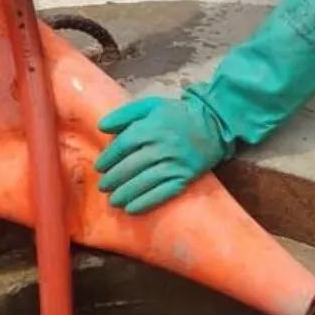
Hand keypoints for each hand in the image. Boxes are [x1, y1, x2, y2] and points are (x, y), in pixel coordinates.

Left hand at [95, 93, 231, 213]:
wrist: (214, 123)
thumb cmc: (178, 114)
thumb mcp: (152, 105)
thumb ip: (125, 113)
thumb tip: (101, 126)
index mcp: (152, 127)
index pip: (124, 145)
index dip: (109, 158)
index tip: (99, 167)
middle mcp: (163, 146)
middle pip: (131, 166)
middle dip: (114, 179)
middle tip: (103, 187)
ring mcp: (175, 163)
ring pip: (145, 181)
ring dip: (126, 193)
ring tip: (114, 201)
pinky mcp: (185, 177)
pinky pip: (163, 193)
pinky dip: (146, 202)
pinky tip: (132, 209)